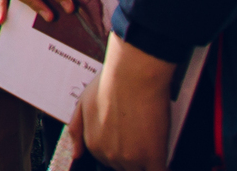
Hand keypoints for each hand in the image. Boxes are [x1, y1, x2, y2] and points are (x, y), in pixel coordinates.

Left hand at [66, 34, 177, 170]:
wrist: (133, 75)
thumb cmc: (111, 84)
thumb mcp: (83, 103)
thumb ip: (76, 130)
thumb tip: (76, 154)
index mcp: (93, 143)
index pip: (108, 160)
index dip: (119, 148)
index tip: (127, 138)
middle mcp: (109, 155)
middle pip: (124, 166)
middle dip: (132, 154)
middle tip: (139, 135)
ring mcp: (131, 159)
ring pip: (139, 170)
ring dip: (146, 160)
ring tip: (150, 140)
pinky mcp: (153, 157)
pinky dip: (160, 168)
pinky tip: (160, 160)